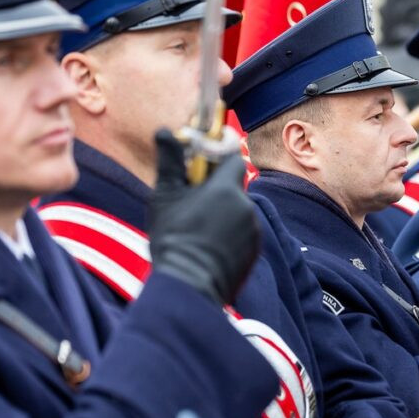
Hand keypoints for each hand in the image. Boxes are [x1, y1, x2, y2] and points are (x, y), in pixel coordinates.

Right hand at [148, 129, 258, 304]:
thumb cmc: (173, 239)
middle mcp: (246, 207)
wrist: (188, 286)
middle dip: (215, 189)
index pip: (233, 157)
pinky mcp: (253, 253)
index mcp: (226, 189)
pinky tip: (207, 246)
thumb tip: (165, 131)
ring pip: (237, 212)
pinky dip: (228, 236)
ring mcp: (253, 232)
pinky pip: (241, 235)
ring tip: (196, 229)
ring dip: (221, 214)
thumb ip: (170, 162)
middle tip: (191, 199)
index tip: (205, 156)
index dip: (219, 154)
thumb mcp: (165, 197)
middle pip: (232, 188)